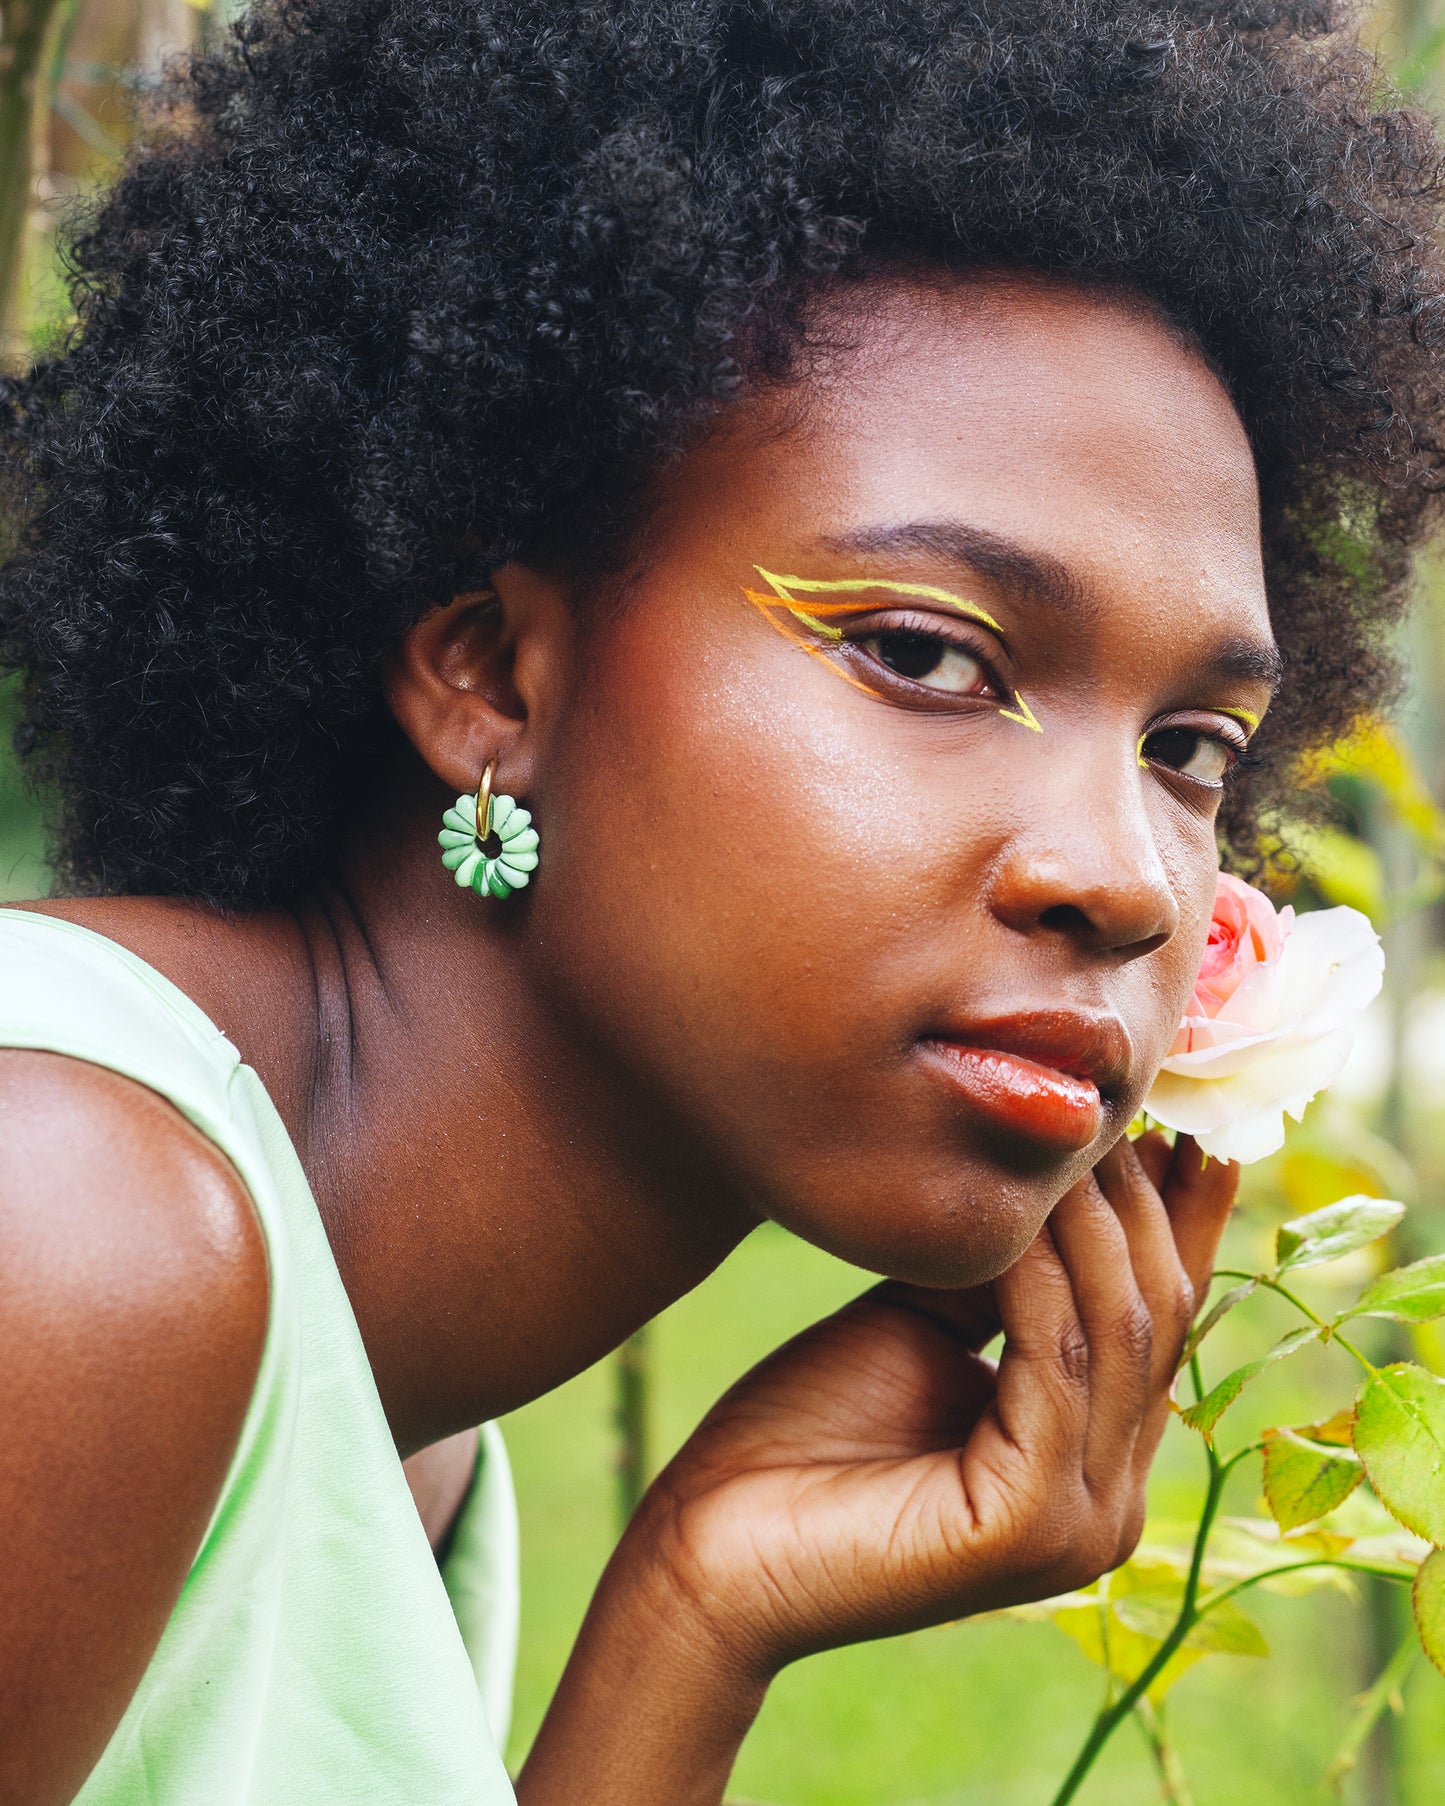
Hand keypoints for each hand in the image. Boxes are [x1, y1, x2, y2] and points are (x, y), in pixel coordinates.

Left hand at [517, 1133, 1235, 1805]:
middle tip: (1106, 1095)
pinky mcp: (1030, 1529)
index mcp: (1094, 1458)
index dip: (1178, 1213)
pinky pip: (1054, 1366)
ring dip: (1088, 1217)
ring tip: (1054, 1128)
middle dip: (1134, 1195)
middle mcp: (1110, 1500)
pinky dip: (1035, 1274)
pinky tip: (1007, 1209)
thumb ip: (999, 1271)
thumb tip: (1055, 1167)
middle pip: (1158, 1314)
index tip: (1170, 1113)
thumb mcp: (918, 1324)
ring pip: (1116, 1331)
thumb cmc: (800, 1435)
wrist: (709, 1548)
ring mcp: (1082, 1526)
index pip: (1164, 1317)